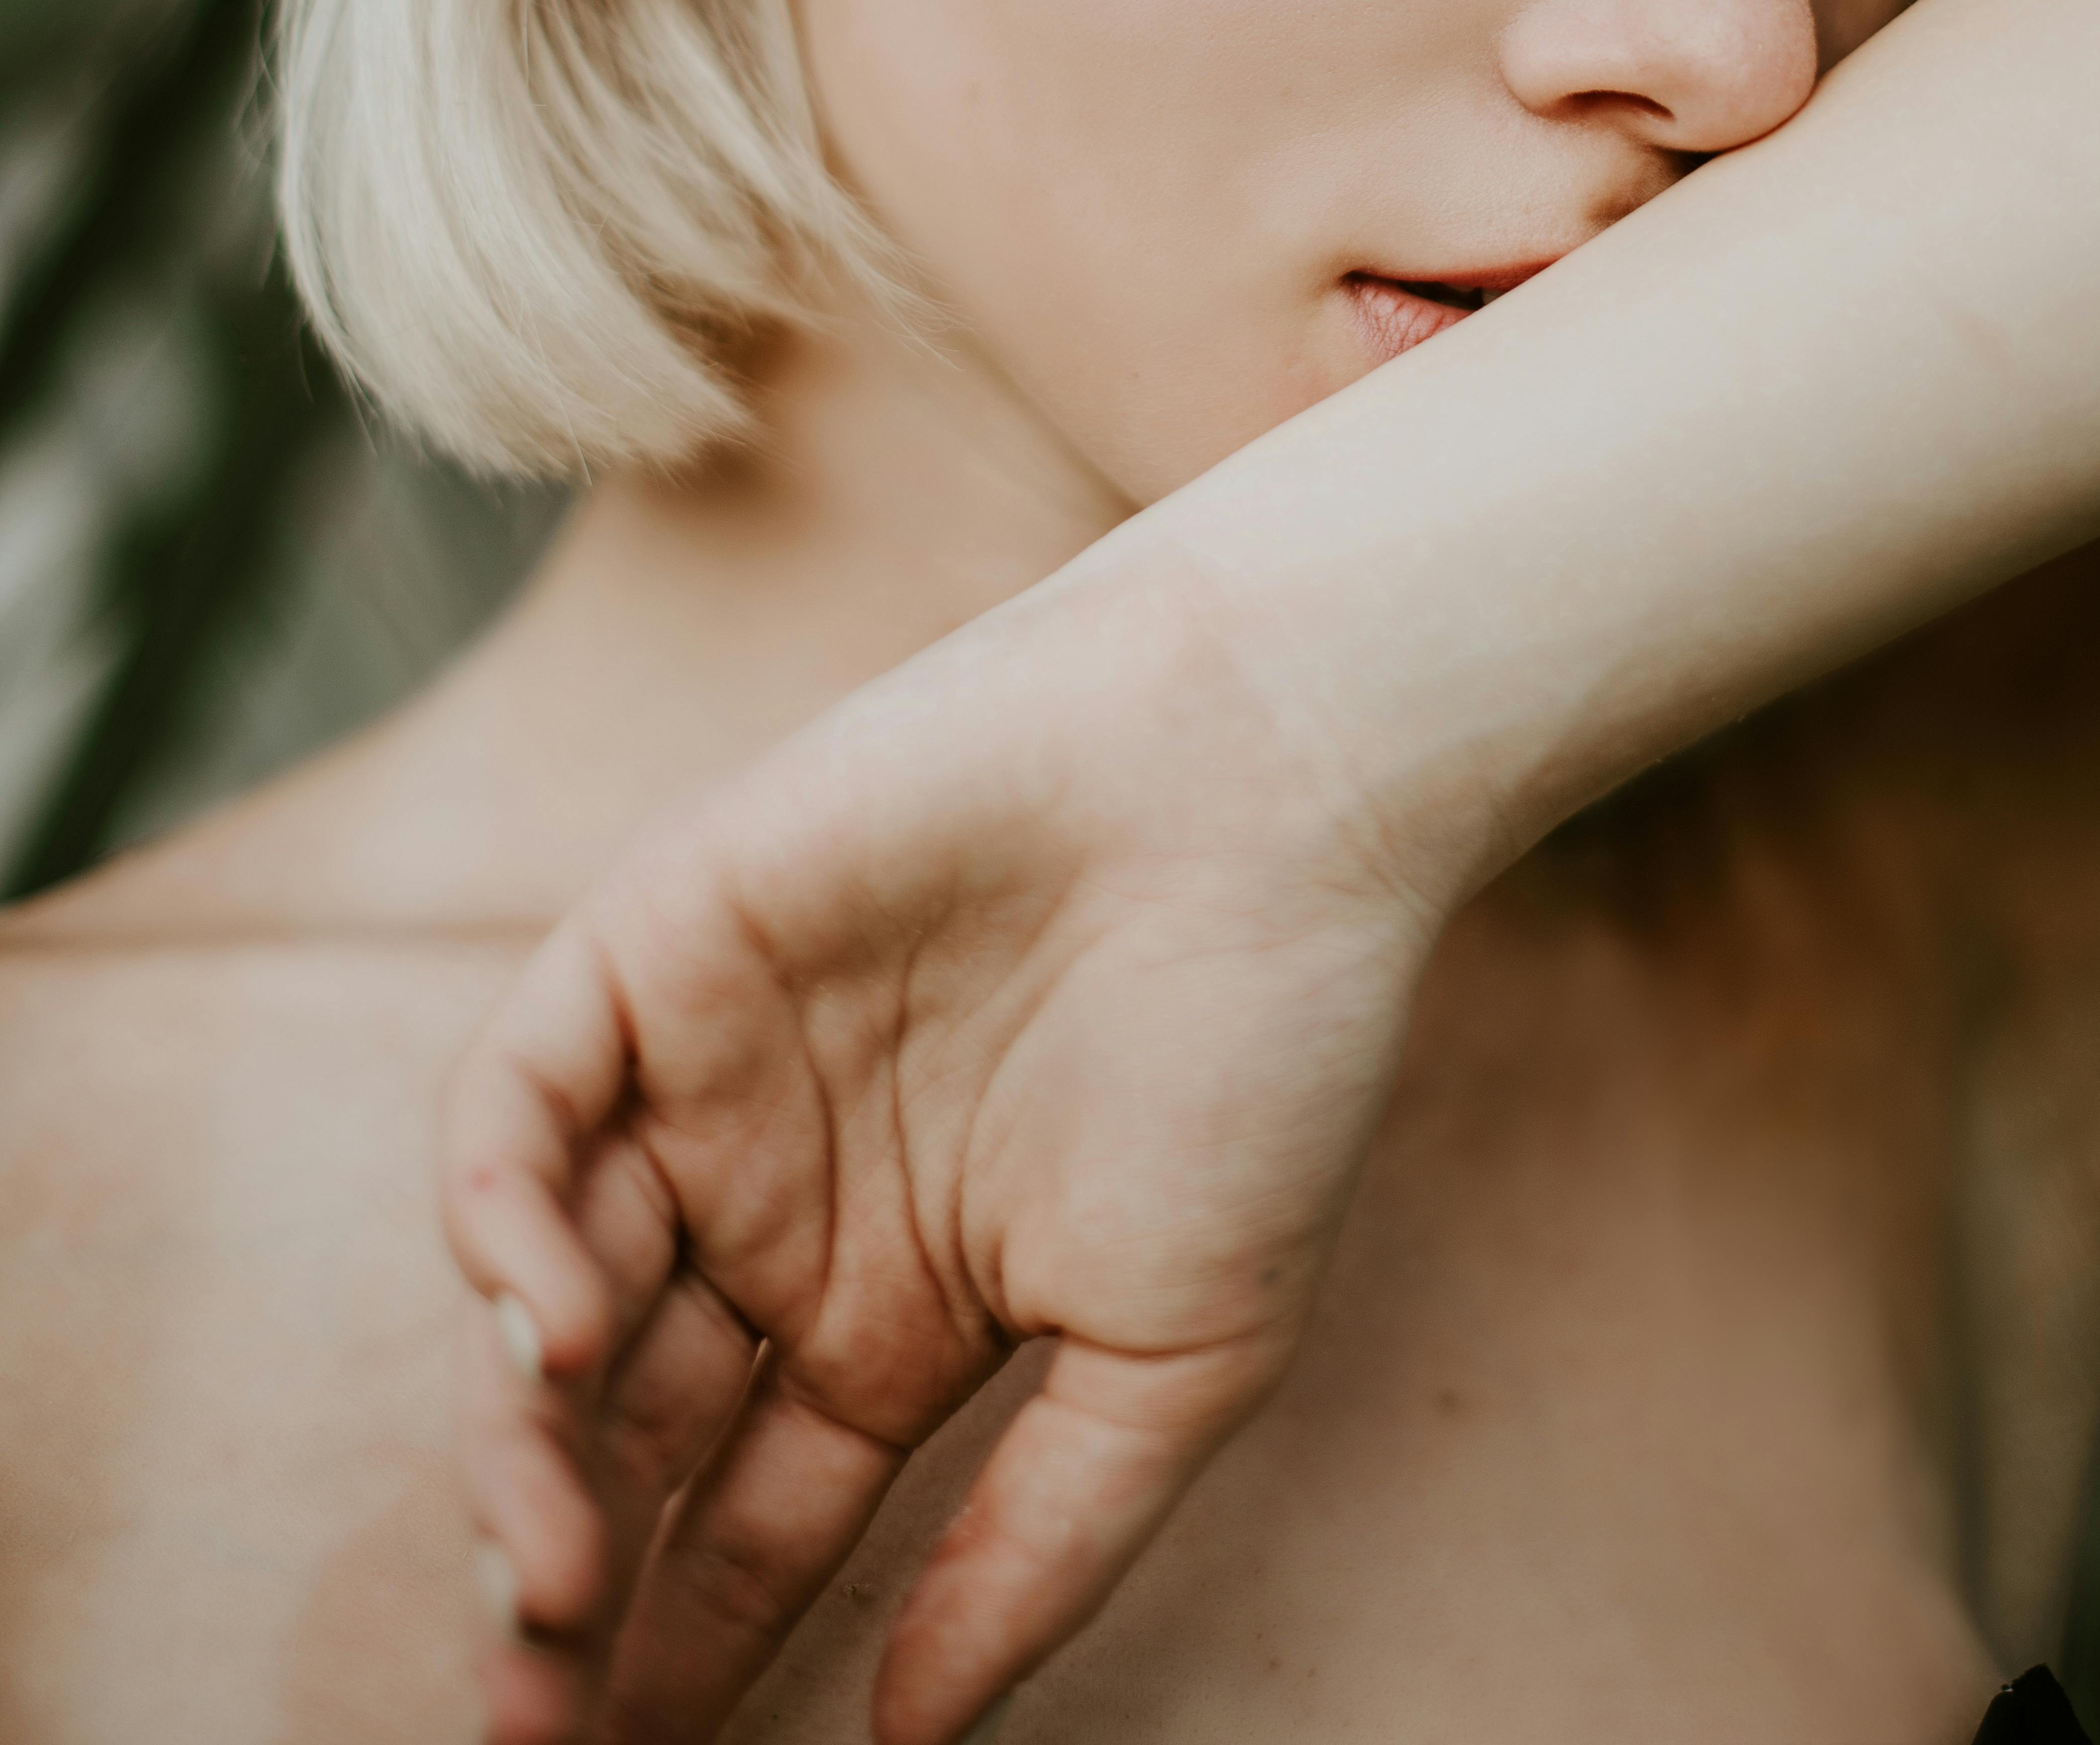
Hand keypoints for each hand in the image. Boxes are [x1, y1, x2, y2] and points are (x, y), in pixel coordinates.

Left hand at [441, 540, 1441, 1744]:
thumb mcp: (1177, 1355)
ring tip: (545, 1565)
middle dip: (560, 1581)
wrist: (1264, 783)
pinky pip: (518, 1099)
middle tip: (539, 1706)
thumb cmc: (1260, 1051)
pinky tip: (550, 1327)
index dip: (667, 1658)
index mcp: (891, 1317)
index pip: (735, 1524)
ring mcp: (711, 1078)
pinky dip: (500, 1218)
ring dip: (518, 1438)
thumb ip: (1035, 1547)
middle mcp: (780, 1210)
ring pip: (544, 1286)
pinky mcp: (662, 941)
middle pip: (615, 1433)